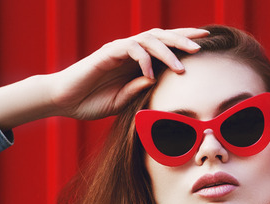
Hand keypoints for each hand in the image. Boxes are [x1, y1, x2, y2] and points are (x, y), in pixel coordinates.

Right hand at [47, 27, 208, 119]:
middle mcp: (130, 51)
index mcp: (137, 61)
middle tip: (203, 46)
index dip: (184, 43)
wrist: (63, 101)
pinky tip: (150, 76)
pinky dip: (143, 60)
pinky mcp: (107, 53)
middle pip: (162, 36)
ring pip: (149, 40)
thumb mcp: (123, 102)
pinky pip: (130, 49)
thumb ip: (139, 91)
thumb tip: (158, 82)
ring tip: (182, 66)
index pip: (165, 46)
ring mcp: (119, 50)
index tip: (206, 46)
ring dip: (168, 51)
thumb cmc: (91, 102)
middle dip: (183, 39)